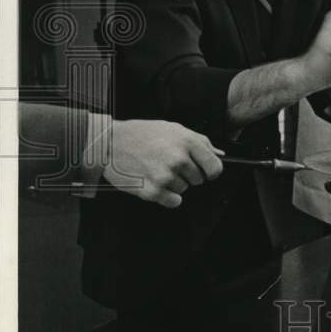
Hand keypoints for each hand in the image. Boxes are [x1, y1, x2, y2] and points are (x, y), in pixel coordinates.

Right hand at [103, 120, 223, 208]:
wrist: (110, 143)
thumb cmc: (142, 134)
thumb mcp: (174, 129)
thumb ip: (200, 142)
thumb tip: (219, 155)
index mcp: (187, 142)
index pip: (215, 168)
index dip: (210, 171)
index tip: (204, 171)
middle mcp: (178, 159)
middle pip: (199, 180)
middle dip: (188, 174)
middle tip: (169, 163)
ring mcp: (165, 176)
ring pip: (184, 190)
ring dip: (174, 183)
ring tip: (157, 169)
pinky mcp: (152, 191)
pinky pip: (174, 202)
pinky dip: (167, 196)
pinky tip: (155, 182)